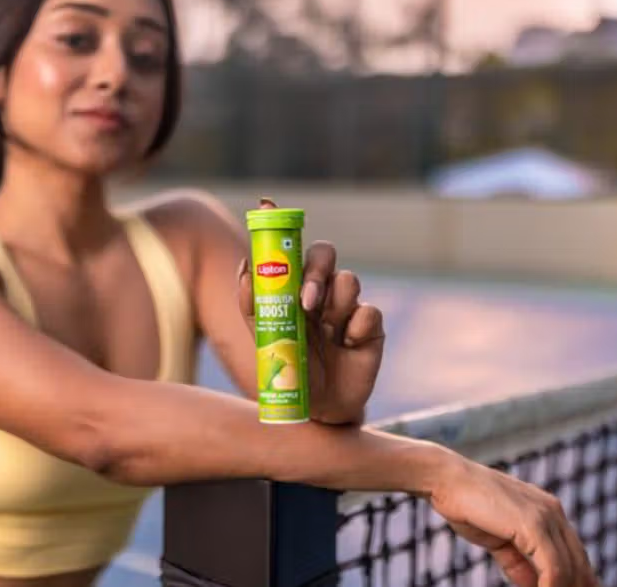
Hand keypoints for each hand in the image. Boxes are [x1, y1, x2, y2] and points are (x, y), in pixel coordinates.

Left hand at [238, 198, 384, 424]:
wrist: (318, 410)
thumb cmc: (290, 370)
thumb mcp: (265, 339)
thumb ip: (254, 305)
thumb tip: (246, 268)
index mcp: (293, 288)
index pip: (290, 249)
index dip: (279, 223)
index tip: (266, 205)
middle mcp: (321, 290)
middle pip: (324, 253)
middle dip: (315, 271)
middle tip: (307, 301)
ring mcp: (347, 307)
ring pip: (348, 279)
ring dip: (335, 304)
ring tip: (327, 333)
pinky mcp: (371, 327)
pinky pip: (369, 313)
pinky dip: (355, 329)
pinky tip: (346, 347)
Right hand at [430, 457, 598, 586]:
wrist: (447, 479)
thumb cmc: (467, 505)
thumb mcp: (499, 540)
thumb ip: (519, 561)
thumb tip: (534, 585)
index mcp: (547, 510)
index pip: (574, 553)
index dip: (578, 579)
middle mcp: (553, 511)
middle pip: (578, 562)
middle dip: (576, 585)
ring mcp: (545, 517)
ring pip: (568, 568)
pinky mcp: (534, 525)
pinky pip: (553, 568)